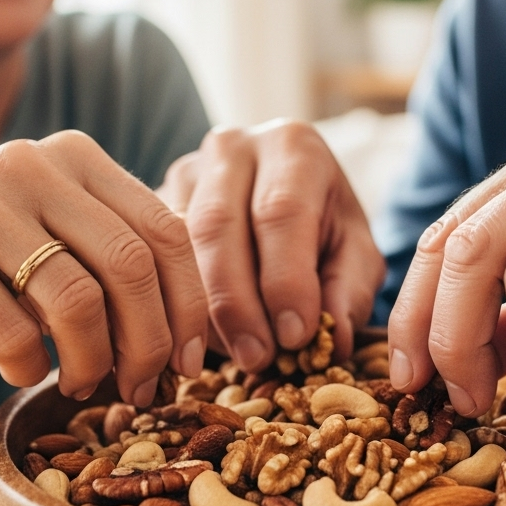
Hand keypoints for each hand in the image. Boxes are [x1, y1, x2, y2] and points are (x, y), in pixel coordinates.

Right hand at [0, 131, 206, 505]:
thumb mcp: (62, 242)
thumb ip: (123, 264)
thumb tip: (194, 346)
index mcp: (74, 154)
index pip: (164, 229)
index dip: (188, 304)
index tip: (188, 362)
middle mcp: (26, 163)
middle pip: (129, 265)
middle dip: (148, 342)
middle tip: (142, 387)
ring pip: (76, 302)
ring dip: (91, 363)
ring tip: (81, 384)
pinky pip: (12, 332)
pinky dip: (28, 367)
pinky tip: (21, 369)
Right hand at [157, 121, 384, 369]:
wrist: (287, 199)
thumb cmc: (325, 230)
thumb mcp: (354, 255)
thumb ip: (349, 291)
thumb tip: (330, 340)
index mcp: (292, 148)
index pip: (281, 210)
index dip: (285, 279)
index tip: (294, 336)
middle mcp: (232, 148)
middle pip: (217, 225)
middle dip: (236, 303)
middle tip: (256, 358)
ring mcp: (184, 170)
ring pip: (174, 244)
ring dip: (200, 311)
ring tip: (230, 355)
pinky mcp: (152, 202)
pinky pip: (152, 259)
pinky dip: (173, 307)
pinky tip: (199, 342)